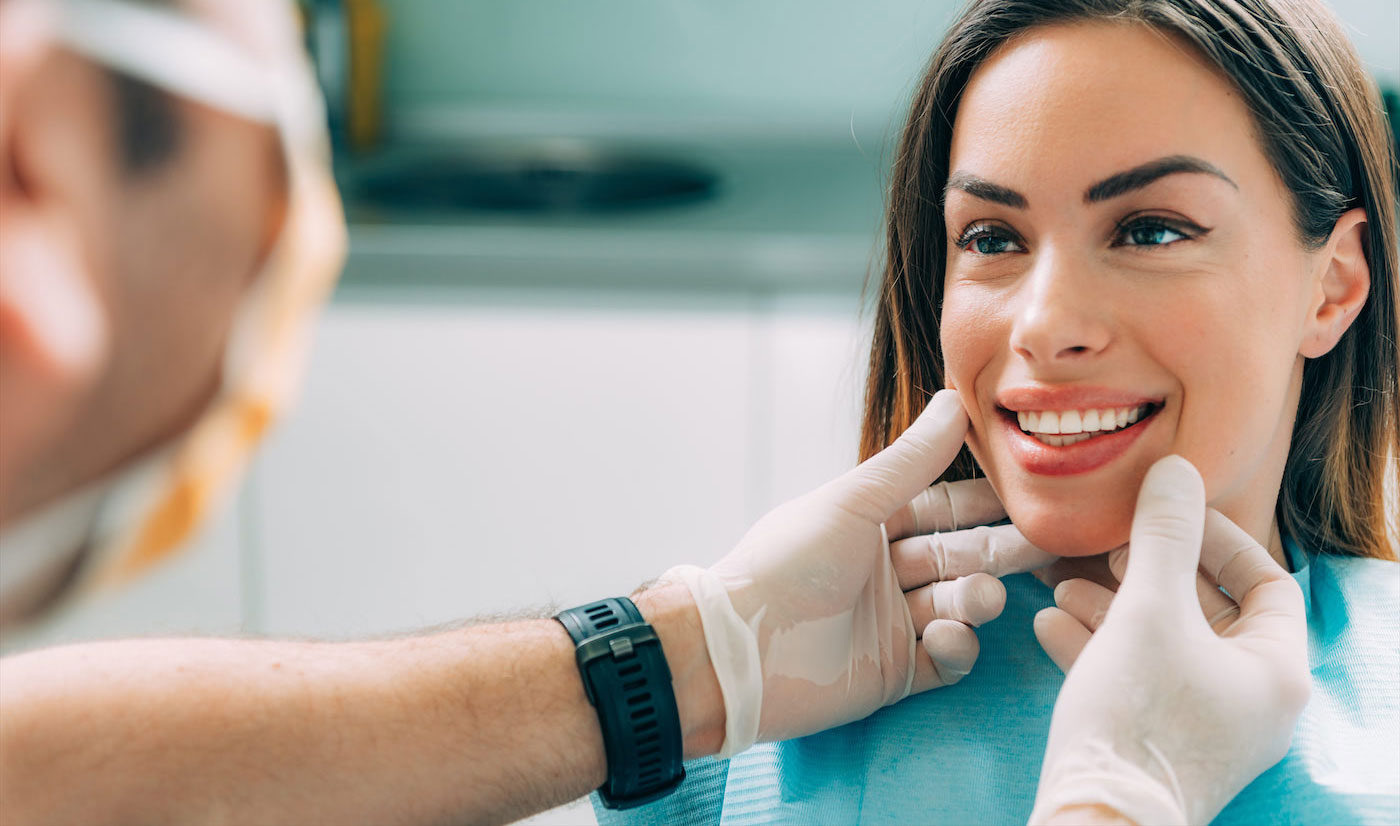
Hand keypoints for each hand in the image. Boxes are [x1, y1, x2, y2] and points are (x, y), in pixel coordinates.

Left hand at [664, 390, 1051, 755]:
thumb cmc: (785, 565)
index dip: (985, 502)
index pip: (942, 507)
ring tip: (979, 599)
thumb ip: (911, 460)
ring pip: (957, 606)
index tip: (1031, 493)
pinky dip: (957, 648)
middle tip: (1047, 544)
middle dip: (1000, 551)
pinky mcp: (893, 674)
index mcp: (869, 525)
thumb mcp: (852, 503)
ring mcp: (890, 624)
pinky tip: (950, 637)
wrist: (740, 651)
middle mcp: (882, 571)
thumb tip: (956, 400)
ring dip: (976, 600)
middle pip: (959, 556)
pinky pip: (945, 659)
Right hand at [1030, 456, 1310, 825]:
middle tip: (1106, 546)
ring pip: (1163, 643)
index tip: (1165, 515)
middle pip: (1207, 611)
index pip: (1267, 582)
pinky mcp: (1157, 741)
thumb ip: (1163, 535)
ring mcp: (1203, 724)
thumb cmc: (1137, 715)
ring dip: (1113, 605)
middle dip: (1148, 570)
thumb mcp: (1148, 608)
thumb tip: (1175, 470)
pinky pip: (1136, 678)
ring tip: (1063, 581)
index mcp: (1274, 670)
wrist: (1095, 816)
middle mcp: (1249, 700)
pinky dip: (1099, 646)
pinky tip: (1050, 623)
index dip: (1217, 538)